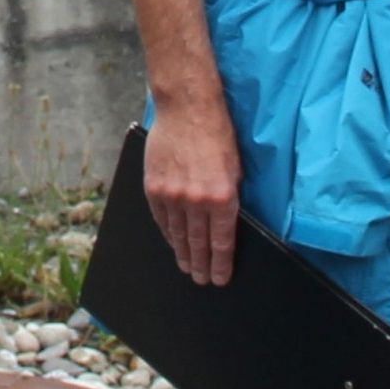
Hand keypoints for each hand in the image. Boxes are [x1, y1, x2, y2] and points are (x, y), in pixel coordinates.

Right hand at [144, 94, 242, 287]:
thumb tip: (224, 224)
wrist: (187, 109)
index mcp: (221, 197)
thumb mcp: (235, 169)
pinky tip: (172, 242)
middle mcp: (196, 201)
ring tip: (187, 267)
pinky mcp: (154, 187)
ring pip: (178, 235)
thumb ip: (229, 198)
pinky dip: (168, 234)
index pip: (221, 242)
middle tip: (200, 279)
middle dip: (200, 265)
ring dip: (183, 254)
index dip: (220, 264)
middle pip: (198, 243)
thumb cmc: (217, 134)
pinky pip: (161, 219)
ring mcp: (172, 195)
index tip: (219, 279)